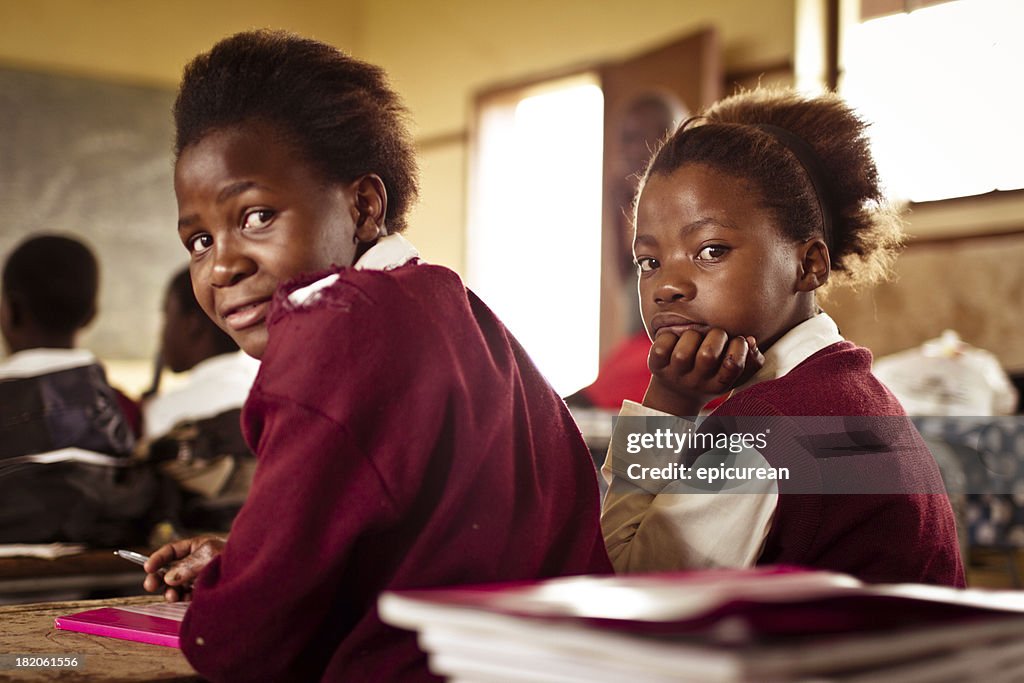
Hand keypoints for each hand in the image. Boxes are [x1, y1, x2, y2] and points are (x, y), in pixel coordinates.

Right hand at [143, 534, 225, 602]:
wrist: (252, 570)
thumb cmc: (232, 556)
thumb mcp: (208, 555)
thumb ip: (187, 566)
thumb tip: (168, 578)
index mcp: (196, 547)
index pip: (171, 551)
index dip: (158, 558)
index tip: (147, 568)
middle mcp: (196, 563)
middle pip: (169, 570)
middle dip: (158, 578)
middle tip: (149, 585)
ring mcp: (200, 577)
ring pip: (176, 585)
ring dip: (170, 591)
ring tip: (171, 595)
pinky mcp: (205, 591)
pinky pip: (188, 596)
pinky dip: (182, 598)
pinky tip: (183, 599)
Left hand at [643, 328, 763, 415]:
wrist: (676, 393)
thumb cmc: (711, 375)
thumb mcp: (732, 373)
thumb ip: (750, 360)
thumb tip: (750, 340)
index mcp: (718, 384)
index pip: (732, 365)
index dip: (739, 348)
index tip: (737, 340)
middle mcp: (696, 382)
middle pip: (707, 355)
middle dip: (716, 336)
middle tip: (715, 335)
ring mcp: (675, 375)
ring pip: (683, 352)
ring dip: (692, 335)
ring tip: (695, 336)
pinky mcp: (656, 366)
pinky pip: (660, 348)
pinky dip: (668, 337)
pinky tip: (675, 339)